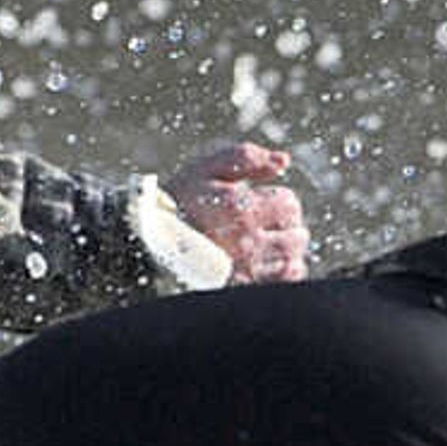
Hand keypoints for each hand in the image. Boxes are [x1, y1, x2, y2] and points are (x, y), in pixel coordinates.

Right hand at [166, 140, 307, 282]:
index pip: (288, 204)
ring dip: (286, 251)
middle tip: (266, 225)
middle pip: (296, 235)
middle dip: (286, 227)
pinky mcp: (242, 288)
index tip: (262, 202)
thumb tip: (283, 161)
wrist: (149, 242)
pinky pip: (282, 284)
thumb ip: (245, 157)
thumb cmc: (178, 201)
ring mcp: (246, 269)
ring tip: (266, 244)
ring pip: (293, 261)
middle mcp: (247, 242)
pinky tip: (267, 265)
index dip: (279, 200)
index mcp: (240, 208)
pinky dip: (283, 274)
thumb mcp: (205, 168)